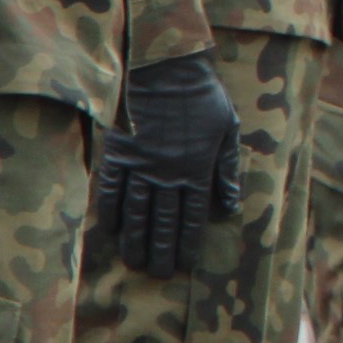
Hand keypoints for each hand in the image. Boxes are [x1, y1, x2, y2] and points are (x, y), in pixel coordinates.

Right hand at [95, 53, 242, 275]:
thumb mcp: (228, 128)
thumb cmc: (202, 95)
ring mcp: (141, 163)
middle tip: (157, 275)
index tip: (184, 265)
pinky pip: (112, 189)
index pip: (192, 215)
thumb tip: (231, 204)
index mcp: (197, 167)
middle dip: (161, 250)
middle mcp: (168, 171)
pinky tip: (111, 231)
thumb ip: (227, 168)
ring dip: (136, 240)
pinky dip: (111, 211)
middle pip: (163, 220)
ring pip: (137, 211)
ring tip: (134, 263)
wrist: (166, 67)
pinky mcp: (119, 151)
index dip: (187, 242)